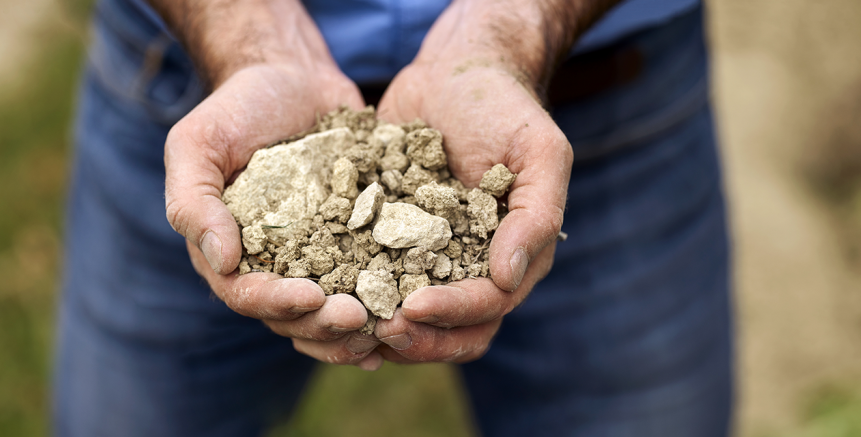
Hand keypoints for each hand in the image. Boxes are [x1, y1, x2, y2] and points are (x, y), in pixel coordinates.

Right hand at [157, 0, 382, 369]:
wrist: (293, 79)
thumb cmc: (237, 109)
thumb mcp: (197, 144)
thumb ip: (194, 201)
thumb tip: (221, 260)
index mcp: (229, 253)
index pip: (247, 294)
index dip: (277, 302)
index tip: (310, 297)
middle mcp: (272, 266)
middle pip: (294, 317)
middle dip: (324, 324)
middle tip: (358, 318)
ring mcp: (316, 258)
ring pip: (332, 313)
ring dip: (356, 329)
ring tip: (384, 327)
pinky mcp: (355, 243)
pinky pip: (369, 282)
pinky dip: (385, 302)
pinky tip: (409, 312)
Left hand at [373, 0, 590, 362]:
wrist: (453, 71)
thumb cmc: (504, 107)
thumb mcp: (539, 152)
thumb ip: (536, 216)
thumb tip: (508, 279)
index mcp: (513, 257)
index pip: (488, 306)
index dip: (453, 313)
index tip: (412, 308)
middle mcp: (472, 267)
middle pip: (452, 331)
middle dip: (417, 338)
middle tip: (377, 331)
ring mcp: (428, 258)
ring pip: (410, 319)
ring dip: (381, 329)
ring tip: (345, 323)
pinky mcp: (388, 241)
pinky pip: (370, 280)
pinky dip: (351, 295)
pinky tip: (321, 294)